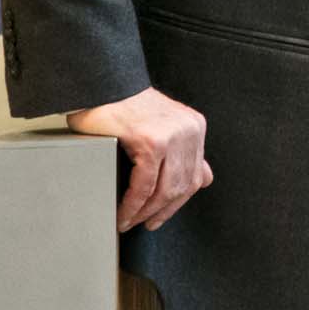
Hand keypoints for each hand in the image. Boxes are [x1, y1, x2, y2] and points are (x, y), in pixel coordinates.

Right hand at [68, 85, 213, 231]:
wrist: (104, 85)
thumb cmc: (126, 108)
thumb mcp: (165, 127)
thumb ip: (184, 152)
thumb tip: (204, 179)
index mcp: (195, 127)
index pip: (196, 176)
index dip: (178, 202)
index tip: (161, 216)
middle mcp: (189, 130)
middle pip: (182, 185)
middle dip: (162, 212)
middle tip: (145, 224)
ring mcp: (172, 135)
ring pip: (165, 189)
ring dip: (145, 213)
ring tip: (129, 222)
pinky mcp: (151, 141)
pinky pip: (144, 185)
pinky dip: (132, 205)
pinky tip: (123, 214)